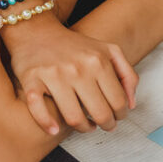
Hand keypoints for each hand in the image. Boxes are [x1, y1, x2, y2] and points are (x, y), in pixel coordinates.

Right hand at [3, 15, 137, 135]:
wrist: (37, 31)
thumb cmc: (75, 46)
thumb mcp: (109, 51)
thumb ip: (127, 75)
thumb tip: (131, 104)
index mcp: (98, 61)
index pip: (117, 101)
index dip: (121, 114)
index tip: (118, 116)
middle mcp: (77, 69)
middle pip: (99, 112)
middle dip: (106, 125)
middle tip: (105, 125)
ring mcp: (53, 75)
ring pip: (73, 117)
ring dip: (84, 128)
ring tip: (87, 126)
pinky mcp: (31, 80)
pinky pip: (39, 109)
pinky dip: (47, 124)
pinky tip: (54, 130)